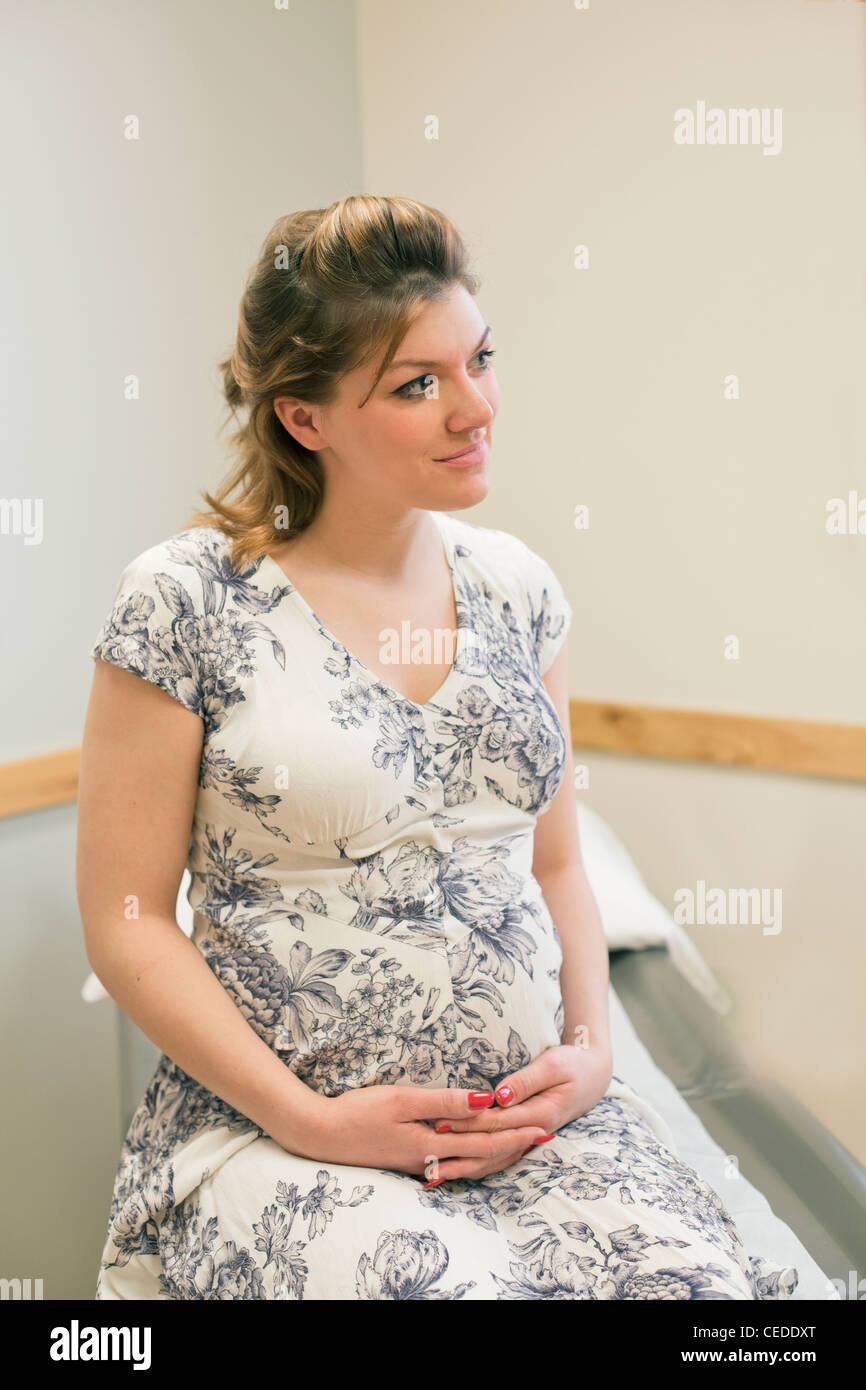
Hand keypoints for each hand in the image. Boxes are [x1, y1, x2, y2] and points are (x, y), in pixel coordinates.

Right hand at [276, 1083, 555, 1183]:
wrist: (320, 1135)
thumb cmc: (358, 1112)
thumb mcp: (401, 1099)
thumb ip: (443, 1102)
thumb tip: (483, 1100)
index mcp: (431, 1143)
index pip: (484, 1139)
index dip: (515, 1132)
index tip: (543, 1126)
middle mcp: (430, 1159)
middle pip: (483, 1155)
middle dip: (516, 1145)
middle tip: (545, 1136)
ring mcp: (420, 1163)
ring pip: (471, 1161)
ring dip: (499, 1153)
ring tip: (523, 1144)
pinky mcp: (410, 1160)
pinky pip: (455, 1161)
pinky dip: (475, 1156)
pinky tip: (480, 1152)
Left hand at [428, 1043, 612, 1177]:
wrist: (594, 1076)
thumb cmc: (573, 1064)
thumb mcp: (553, 1064)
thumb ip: (525, 1081)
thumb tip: (499, 1096)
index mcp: (540, 1114)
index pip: (497, 1122)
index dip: (467, 1124)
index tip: (440, 1122)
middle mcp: (534, 1132)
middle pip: (491, 1145)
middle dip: (458, 1149)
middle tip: (426, 1151)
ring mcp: (529, 1139)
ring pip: (494, 1159)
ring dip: (464, 1166)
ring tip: (432, 1172)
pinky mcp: (524, 1138)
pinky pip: (499, 1157)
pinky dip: (477, 1165)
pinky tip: (455, 1169)